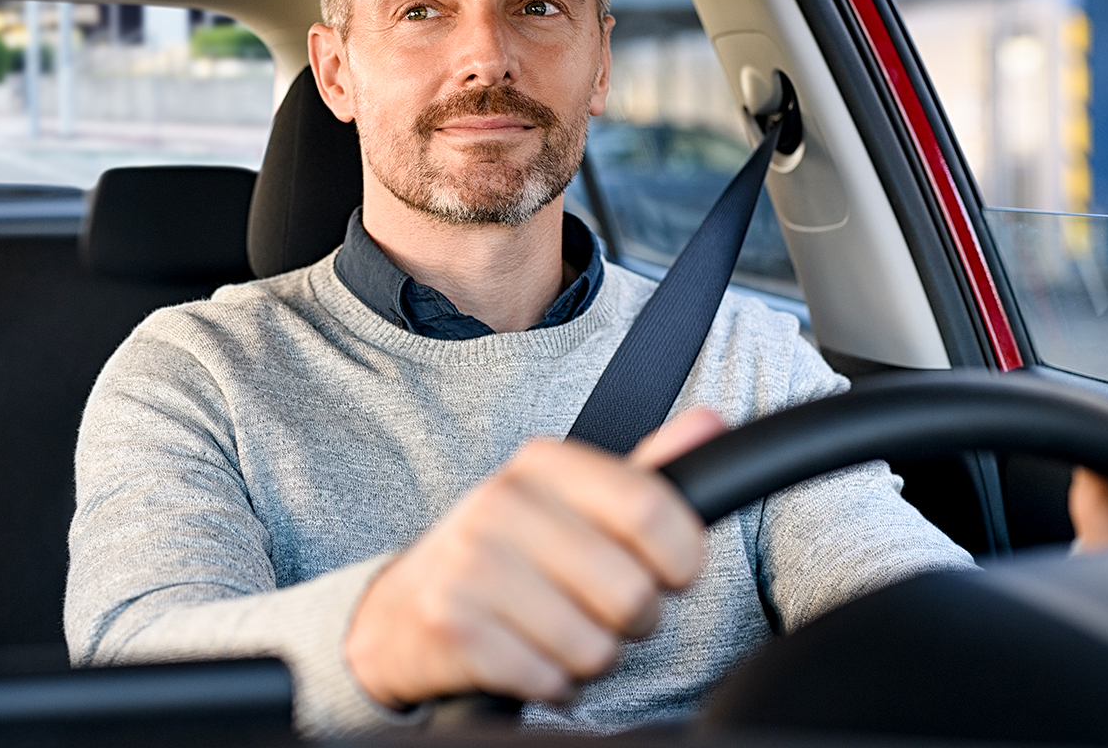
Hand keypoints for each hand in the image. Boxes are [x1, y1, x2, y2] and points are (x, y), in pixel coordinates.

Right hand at [344, 406, 726, 707]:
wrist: (399, 612)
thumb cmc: (507, 555)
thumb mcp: (571, 503)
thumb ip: (645, 472)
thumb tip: (708, 423)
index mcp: (542, 463)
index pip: (653, 507)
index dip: (682, 558)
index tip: (671, 573)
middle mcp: (502, 503)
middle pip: (631, 591)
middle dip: (631, 621)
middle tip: (597, 609)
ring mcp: (472, 564)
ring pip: (595, 647)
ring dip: (588, 658)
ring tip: (554, 633)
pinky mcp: (454, 626)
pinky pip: (551, 680)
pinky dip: (550, 684)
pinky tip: (524, 656)